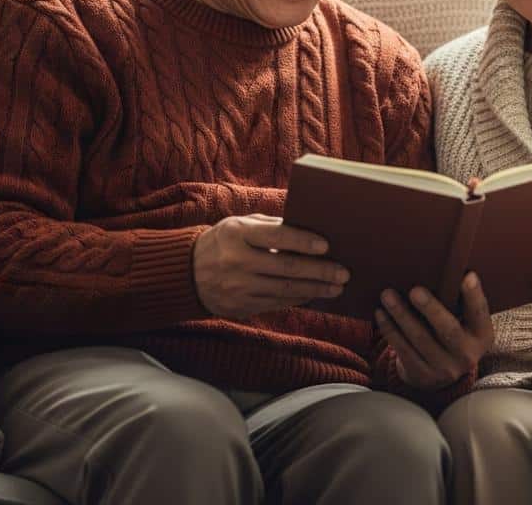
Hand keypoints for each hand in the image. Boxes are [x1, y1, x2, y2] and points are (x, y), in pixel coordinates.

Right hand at [193, 214, 348, 319]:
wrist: (187, 272)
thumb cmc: (225, 240)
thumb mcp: (241, 225)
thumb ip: (272, 226)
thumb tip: (309, 229)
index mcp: (237, 234)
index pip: (276, 237)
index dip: (303, 241)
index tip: (327, 245)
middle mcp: (237, 262)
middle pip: (286, 268)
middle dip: (319, 271)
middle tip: (343, 273)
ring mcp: (238, 288)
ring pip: (284, 290)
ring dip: (315, 289)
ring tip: (337, 287)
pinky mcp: (239, 307)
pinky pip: (276, 304)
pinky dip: (298, 299)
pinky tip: (314, 294)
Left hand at [375, 272, 492, 390]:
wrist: (440, 373)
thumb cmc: (451, 329)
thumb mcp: (463, 320)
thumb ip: (457, 300)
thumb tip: (443, 266)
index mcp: (481, 335)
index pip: (479, 312)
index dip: (474, 295)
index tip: (467, 276)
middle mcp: (467, 354)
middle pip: (448, 329)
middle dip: (430, 308)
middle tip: (415, 290)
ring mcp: (444, 369)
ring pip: (420, 339)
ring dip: (401, 315)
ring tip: (387, 295)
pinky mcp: (422, 375)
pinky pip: (403, 350)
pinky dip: (390, 330)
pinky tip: (381, 313)